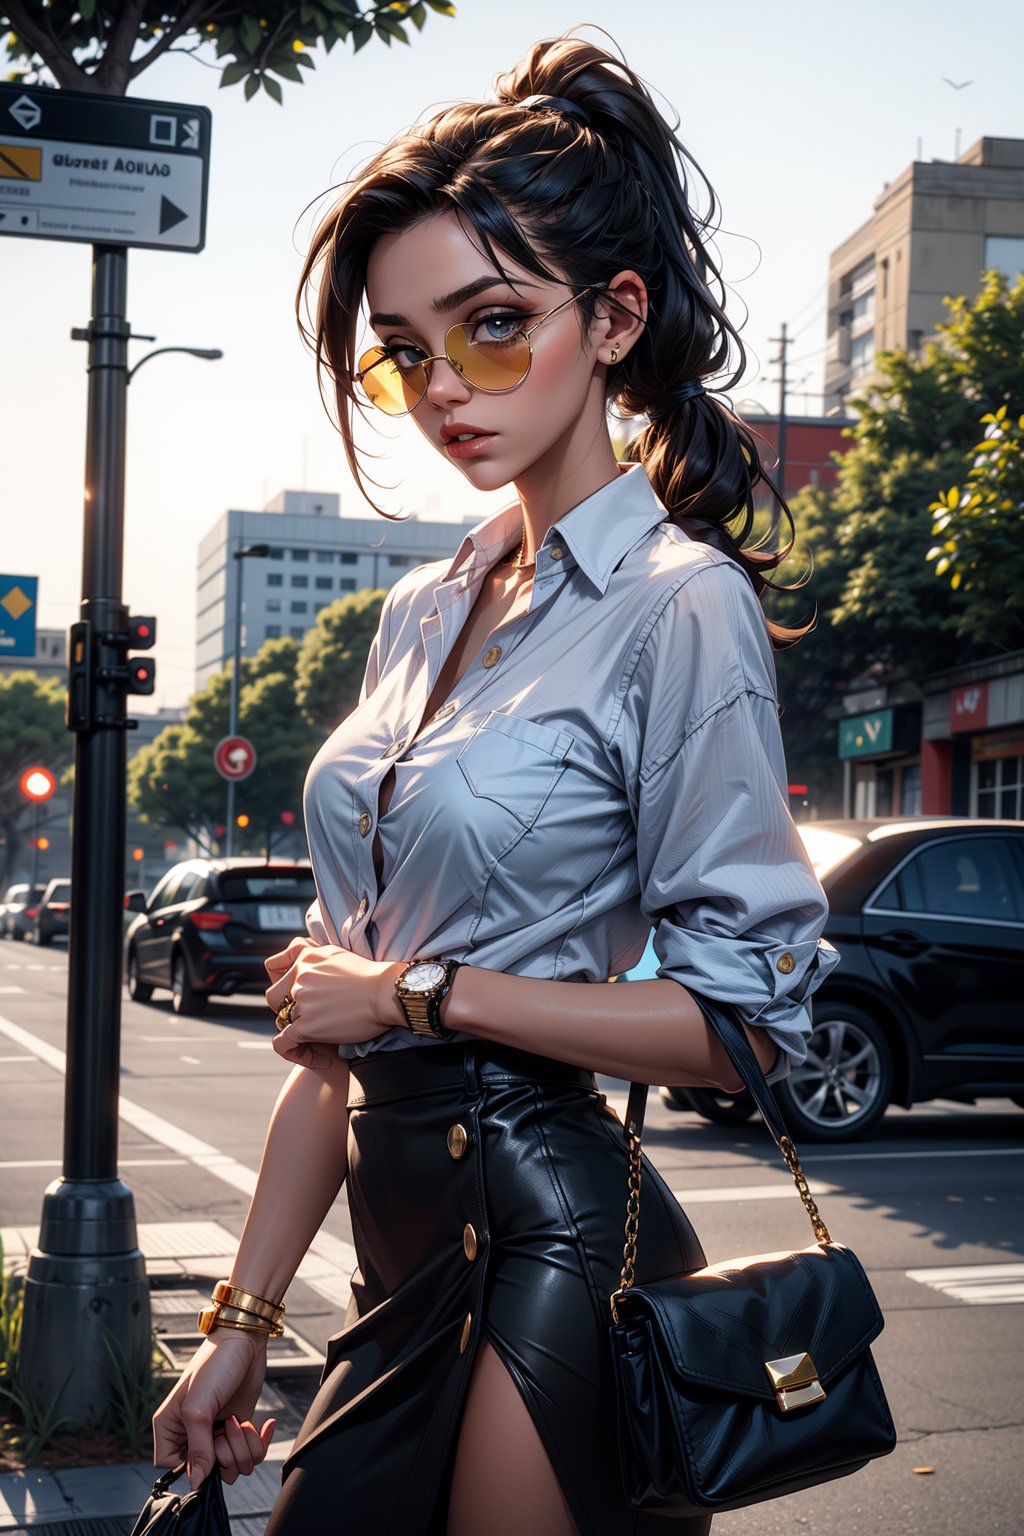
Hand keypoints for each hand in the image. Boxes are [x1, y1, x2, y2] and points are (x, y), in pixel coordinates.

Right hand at [152, 1327, 274, 1489]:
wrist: (244, 1341)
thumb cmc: (214, 1366)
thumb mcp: (199, 1409)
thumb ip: (197, 1448)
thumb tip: (197, 1482)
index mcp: (171, 1428)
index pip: (171, 1468)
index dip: (192, 1466)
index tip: (208, 1450)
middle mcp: (193, 1433)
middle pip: (208, 1472)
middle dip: (226, 1454)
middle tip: (228, 1425)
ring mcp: (217, 1432)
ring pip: (232, 1467)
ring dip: (244, 1449)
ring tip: (240, 1422)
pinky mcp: (239, 1427)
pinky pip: (251, 1454)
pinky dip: (259, 1442)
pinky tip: (263, 1424)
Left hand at [265, 936, 399, 1069]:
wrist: (387, 993)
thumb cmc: (370, 975)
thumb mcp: (335, 952)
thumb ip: (310, 952)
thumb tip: (297, 958)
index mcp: (305, 960)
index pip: (275, 973)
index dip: (284, 988)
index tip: (296, 997)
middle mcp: (299, 978)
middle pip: (274, 998)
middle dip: (284, 1008)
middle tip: (305, 1015)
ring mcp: (302, 1002)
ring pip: (284, 1020)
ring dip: (297, 1026)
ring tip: (319, 1031)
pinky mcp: (307, 1025)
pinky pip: (284, 1041)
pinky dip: (291, 1049)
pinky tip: (304, 1049)